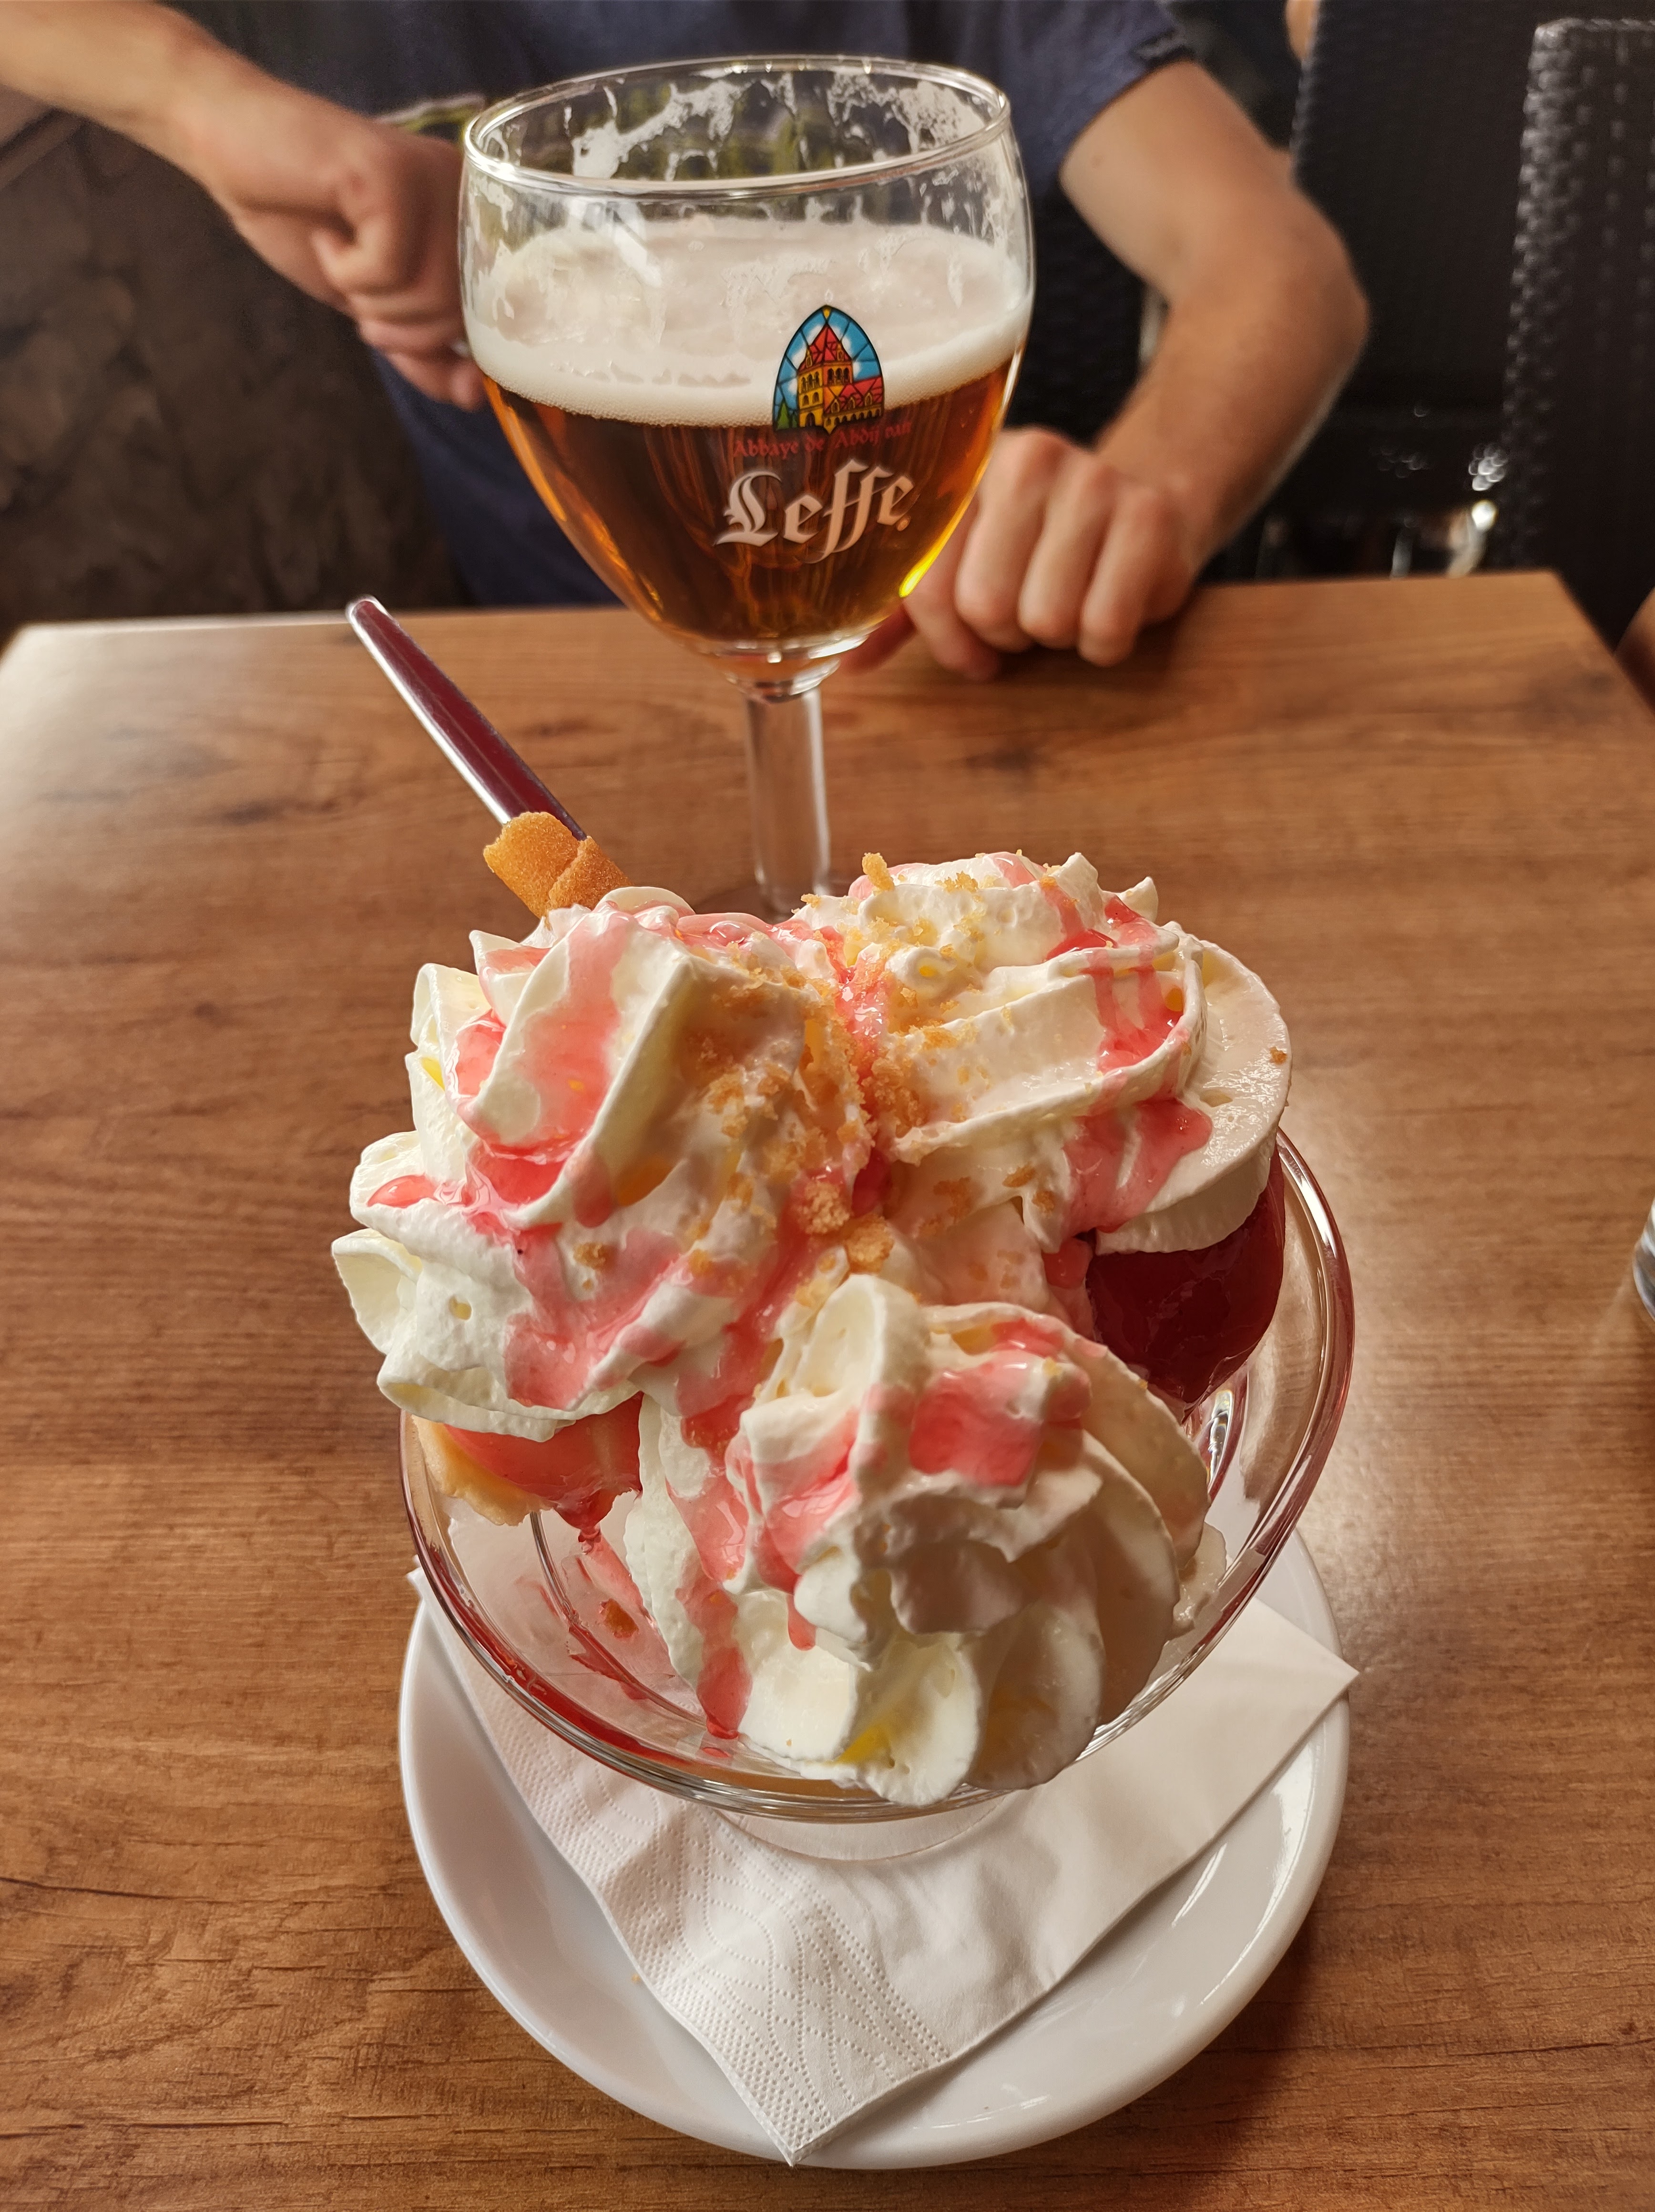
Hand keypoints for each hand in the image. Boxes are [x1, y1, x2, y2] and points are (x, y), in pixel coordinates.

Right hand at [168, 67, 481, 407]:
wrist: (233, 150)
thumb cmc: (304, 222)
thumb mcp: (373, 305)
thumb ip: (425, 353)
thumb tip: (475, 396)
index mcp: (471, 220)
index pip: (483, 323)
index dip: (428, 344)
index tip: (378, 317)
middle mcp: (465, 192)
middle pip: (458, 317)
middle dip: (394, 324)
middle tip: (352, 280)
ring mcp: (433, 178)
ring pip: (432, 296)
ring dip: (368, 297)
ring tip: (338, 252)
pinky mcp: (392, 172)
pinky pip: (390, 267)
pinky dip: (346, 269)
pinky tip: (328, 232)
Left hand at [847, 427, 1202, 680]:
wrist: (1148, 505)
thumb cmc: (1039, 547)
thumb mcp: (963, 565)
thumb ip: (899, 607)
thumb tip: (844, 663)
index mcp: (966, 468)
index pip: (925, 581)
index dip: (946, 637)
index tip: (970, 649)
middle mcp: (1028, 458)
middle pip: (985, 605)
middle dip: (1005, 633)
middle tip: (1027, 613)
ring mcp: (1095, 481)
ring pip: (1046, 619)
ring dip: (1057, 635)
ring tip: (1069, 600)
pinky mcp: (1150, 518)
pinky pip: (1105, 625)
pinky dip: (1104, 642)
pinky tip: (1108, 606)